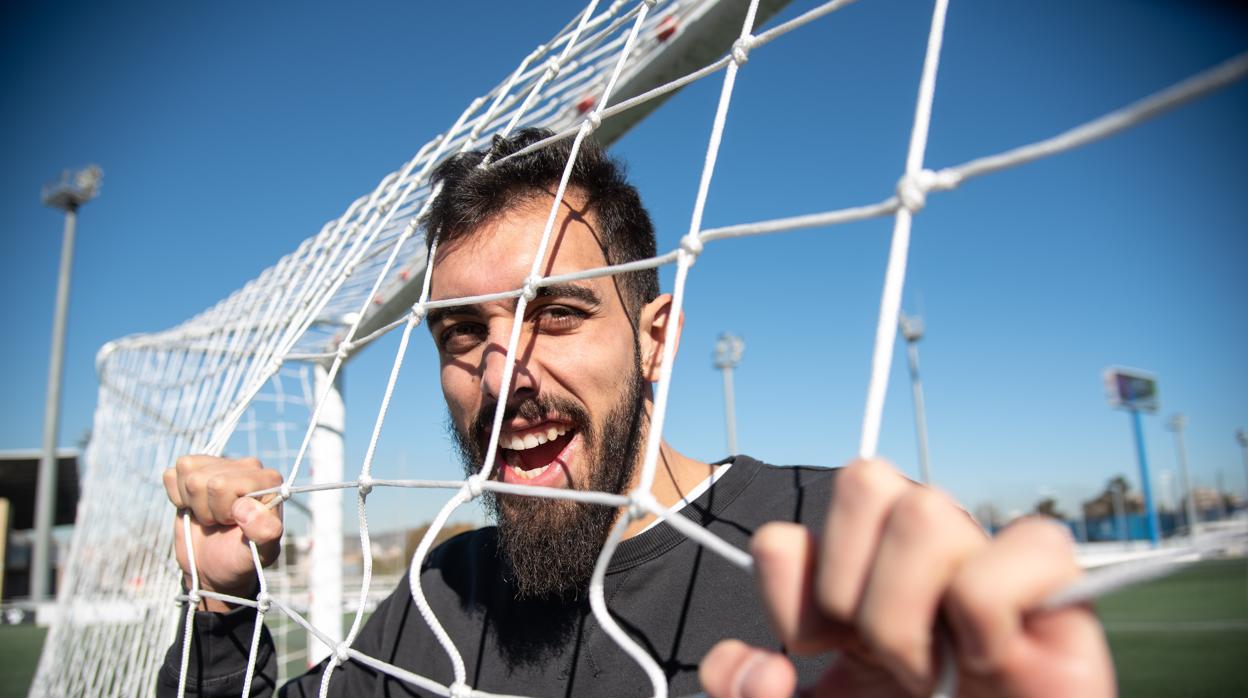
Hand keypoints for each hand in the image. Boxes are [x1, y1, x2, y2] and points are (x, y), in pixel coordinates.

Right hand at [163, 455, 283, 611]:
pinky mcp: (198, 469)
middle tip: (222, 522)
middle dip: (206, 509)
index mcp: (268, 480)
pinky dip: (177, 496)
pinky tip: (195, 506)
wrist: (215, 566)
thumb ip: (264, 532)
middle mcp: (248, 466)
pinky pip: (172, 473)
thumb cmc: (241, 558)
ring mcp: (222, 465)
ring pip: (186, 471)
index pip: (221, 485)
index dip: (221, 510)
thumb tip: (244, 505)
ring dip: (193, 502)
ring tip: (211, 515)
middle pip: (201, 480)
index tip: (234, 523)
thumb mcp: (261, 552)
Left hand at [699, 458, 1112, 696]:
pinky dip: (991, 615)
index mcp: (853, 583)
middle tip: (885, 664)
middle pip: (864, 480)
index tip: (823, 653)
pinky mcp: (1063, 595)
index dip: (790, 595)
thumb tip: (761, 664)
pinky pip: (1027, 545)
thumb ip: (749, 695)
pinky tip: (993, 662)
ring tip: (937, 673)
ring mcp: (984, 570)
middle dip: (850, 590)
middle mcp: (916, 563)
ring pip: (926, 509)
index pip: (788, 533)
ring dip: (911, 613)